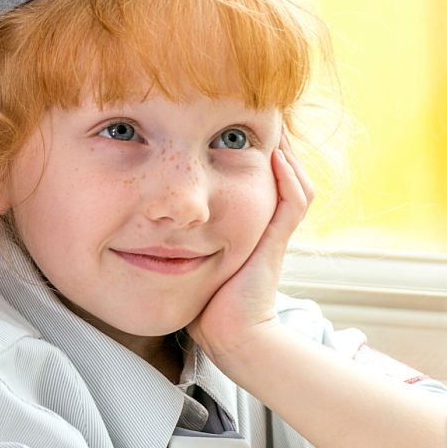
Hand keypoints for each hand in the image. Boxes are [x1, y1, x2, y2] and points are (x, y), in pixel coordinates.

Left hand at [187, 134, 312, 364]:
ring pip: (294, 180)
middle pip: (283, 170)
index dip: (251, 147)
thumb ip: (180, 234)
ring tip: (270, 123)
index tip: (229, 123)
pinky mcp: (277, 243)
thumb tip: (152, 209)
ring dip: (284, 151)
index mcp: (250, 223)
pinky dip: (288, 177)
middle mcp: (267, 223)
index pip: (261, 174)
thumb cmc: (205, 303)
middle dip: (268, 140)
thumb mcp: (189, 258)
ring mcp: (275, 231)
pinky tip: (275, 155)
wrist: (228, 336)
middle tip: (258, 111)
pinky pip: (294, 201)